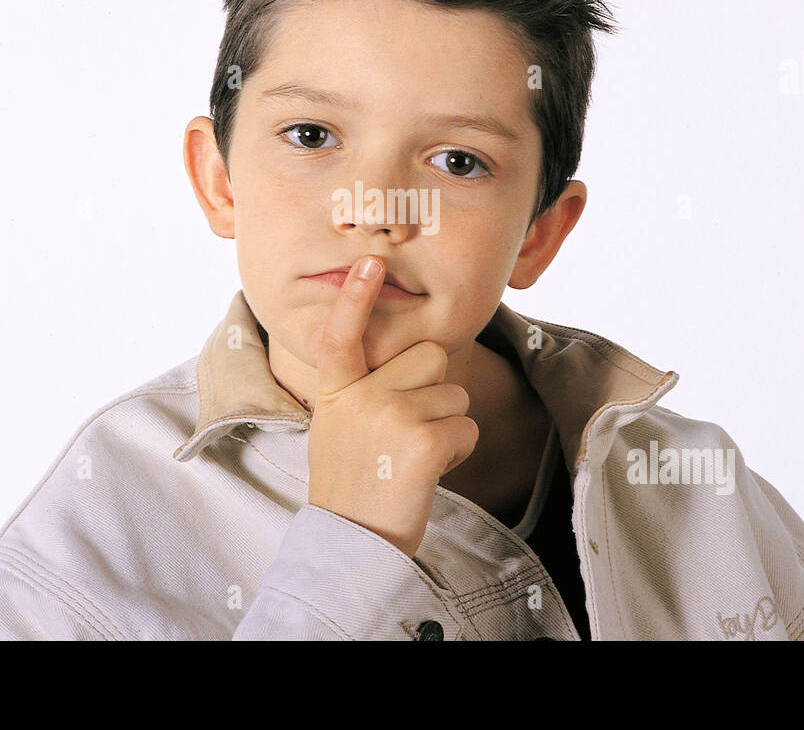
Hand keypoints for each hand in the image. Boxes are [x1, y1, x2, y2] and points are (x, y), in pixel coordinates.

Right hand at [306, 255, 478, 558]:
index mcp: (337, 389)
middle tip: (405, 431)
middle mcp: (363, 395)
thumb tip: (415, 359)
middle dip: (433, 388)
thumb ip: (362, 389)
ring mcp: (393, 415)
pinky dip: (457, 450)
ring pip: (455, 392)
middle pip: (431, 357)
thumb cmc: (353, 482)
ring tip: (412, 456)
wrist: (352, 542)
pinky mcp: (425, 441)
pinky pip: (467, 425)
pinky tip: (428, 471)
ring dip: (447, 424)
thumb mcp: (339, 426)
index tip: (370, 261)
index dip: (357, 297)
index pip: (343, 334)